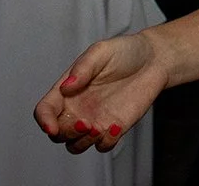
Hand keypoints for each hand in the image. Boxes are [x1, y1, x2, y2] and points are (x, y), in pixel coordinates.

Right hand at [35, 33, 167, 153]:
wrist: (154, 60)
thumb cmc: (125, 51)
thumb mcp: (101, 51)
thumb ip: (83, 68)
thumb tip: (66, 87)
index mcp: (67, 90)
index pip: (45, 110)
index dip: (44, 120)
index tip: (51, 126)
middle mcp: (77, 108)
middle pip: (58, 133)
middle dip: (66, 133)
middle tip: (85, 122)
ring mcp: (94, 120)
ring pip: (75, 145)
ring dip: (82, 142)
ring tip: (97, 127)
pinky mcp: (113, 128)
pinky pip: (102, 146)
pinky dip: (105, 142)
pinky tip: (116, 126)